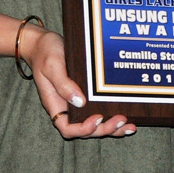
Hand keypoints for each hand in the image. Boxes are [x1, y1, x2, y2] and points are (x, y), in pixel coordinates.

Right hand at [21, 26, 137, 139]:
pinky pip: (100, 109)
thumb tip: (80, 102)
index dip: (84, 129)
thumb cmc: (45, 53)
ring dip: (112, 128)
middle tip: (121, 120)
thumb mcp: (52, 66)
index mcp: (56, 105)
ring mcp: (78, 102)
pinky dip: (113, 115)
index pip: (68, 128)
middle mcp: (68, 108)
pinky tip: (128, 116)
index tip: (97, 119)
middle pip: (86, 129)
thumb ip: (63, 85)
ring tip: (129, 126)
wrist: (44, 43)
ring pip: (95, 124)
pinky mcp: (88, 94)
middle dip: (104, 129)